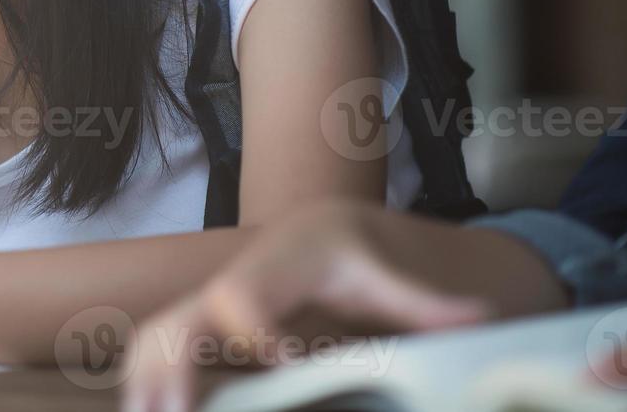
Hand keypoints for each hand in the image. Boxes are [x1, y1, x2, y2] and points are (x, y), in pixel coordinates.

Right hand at [121, 201, 492, 411]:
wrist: (314, 232)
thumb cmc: (348, 258)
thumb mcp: (385, 277)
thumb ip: (425, 303)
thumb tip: (483, 316)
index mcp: (271, 271)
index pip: (245, 298)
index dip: (254, 332)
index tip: (278, 363)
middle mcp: (227, 286)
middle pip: (180, 322)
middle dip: (173, 369)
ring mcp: (204, 305)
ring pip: (155, 338)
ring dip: (144, 383)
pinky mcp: (196, 326)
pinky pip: (154, 350)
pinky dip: (143, 381)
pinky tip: (144, 411)